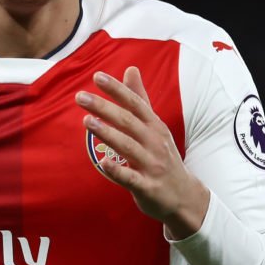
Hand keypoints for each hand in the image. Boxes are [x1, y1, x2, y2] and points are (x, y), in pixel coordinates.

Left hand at [76, 66, 209, 237]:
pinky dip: (117, 170)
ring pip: (128, 146)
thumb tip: (131, 69)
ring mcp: (152, 165)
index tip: (97, 76)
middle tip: (80, 96)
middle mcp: (155, 142)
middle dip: (105, 108)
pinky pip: (130, 178)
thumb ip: (140, 99)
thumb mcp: (155, 127)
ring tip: (87, 121)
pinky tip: (102, 162)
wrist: (183, 196)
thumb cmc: (163, 157)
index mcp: (155, 126)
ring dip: (108, 133)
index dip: (117, 90)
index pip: (135, 103)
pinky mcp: (147, 186)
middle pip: (128, 122)